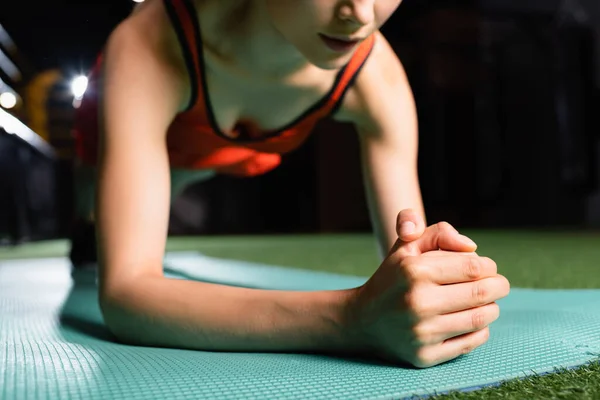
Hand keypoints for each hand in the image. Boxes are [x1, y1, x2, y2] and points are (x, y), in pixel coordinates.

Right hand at [346, 218, 509, 367]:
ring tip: (485, 302)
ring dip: (492, 308)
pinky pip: (472, 342)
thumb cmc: (392, 278)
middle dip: (498, 286)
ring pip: (481, 318)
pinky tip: (471, 321)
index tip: (486, 267)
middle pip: (483, 292)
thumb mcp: (407, 247)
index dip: (488, 265)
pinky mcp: (425, 355)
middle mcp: (418, 302)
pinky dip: (480, 330)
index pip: (474, 266)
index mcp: (414, 271)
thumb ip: (439, 233)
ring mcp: (421, 332)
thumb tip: (471, 246)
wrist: (362, 320)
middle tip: (497, 284)